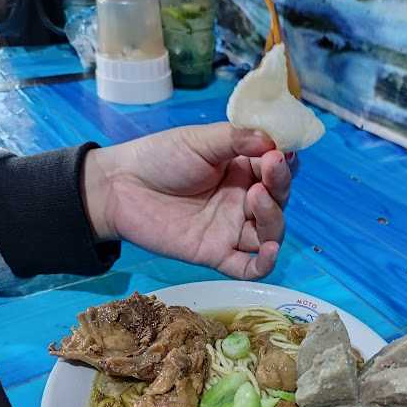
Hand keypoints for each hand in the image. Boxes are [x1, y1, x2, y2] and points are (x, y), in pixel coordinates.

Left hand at [82, 122, 291, 278]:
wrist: (121, 187)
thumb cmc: (159, 158)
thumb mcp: (199, 140)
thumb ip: (236, 139)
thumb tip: (273, 141)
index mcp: (243, 170)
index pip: (277, 170)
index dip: (285, 163)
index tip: (282, 153)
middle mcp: (242, 200)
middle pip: (278, 201)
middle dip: (280, 185)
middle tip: (270, 169)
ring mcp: (231, 229)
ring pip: (269, 233)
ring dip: (274, 218)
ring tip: (257, 197)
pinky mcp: (216, 253)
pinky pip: (248, 267)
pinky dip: (264, 263)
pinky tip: (269, 250)